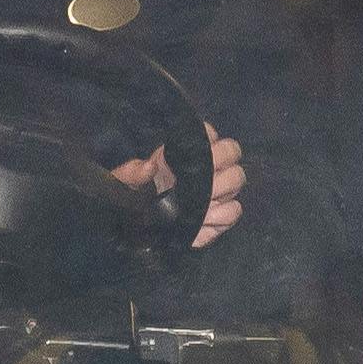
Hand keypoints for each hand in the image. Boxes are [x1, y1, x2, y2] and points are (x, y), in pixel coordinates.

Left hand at [113, 125, 246, 246]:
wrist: (140, 229)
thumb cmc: (134, 198)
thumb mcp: (125, 183)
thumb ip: (133, 173)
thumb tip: (149, 166)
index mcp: (184, 153)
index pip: (207, 133)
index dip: (207, 140)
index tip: (194, 153)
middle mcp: (206, 168)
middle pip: (232, 151)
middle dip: (221, 163)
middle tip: (203, 181)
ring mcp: (217, 191)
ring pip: (237, 178)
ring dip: (223, 190)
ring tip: (202, 201)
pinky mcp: (221, 216)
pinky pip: (235, 210)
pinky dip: (222, 215)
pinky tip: (204, 220)